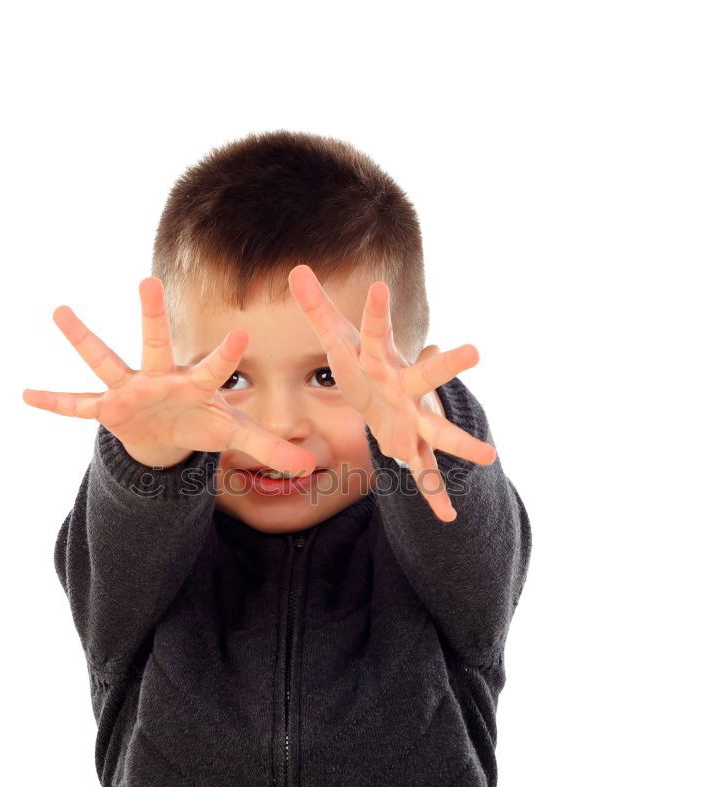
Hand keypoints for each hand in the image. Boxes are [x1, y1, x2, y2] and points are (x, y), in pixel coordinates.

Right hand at [22, 277, 317, 474]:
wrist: (167, 434)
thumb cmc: (202, 424)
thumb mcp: (235, 437)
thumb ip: (270, 450)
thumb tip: (312, 469)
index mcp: (197, 384)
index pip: (216, 368)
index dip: (227, 354)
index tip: (241, 333)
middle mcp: (162, 377)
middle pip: (158, 343)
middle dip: (153, 315)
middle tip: (148, 280)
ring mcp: (131, 389)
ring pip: (108, 359)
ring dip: (85, 338)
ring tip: (59, 310)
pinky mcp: (109, 407)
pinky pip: (78, 405)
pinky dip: (55, 401)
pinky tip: (25, 393)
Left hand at [286, 264, 496, 522]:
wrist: (387, 396)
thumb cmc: (363, 365)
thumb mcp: (338, 340)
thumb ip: (318, 309)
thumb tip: (297, 268)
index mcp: (382, 362)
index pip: (377, 332)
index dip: (377, 312)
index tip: (380, 287)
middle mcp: (405, 389)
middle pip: (427, 377)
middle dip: (447, 366)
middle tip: (474, 351)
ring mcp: (414, 420)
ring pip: (439, 432)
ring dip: (461, 444)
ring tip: (489, 457)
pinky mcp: (412, 447)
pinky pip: (424, 474)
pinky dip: (434, 495)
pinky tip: (447, 518)